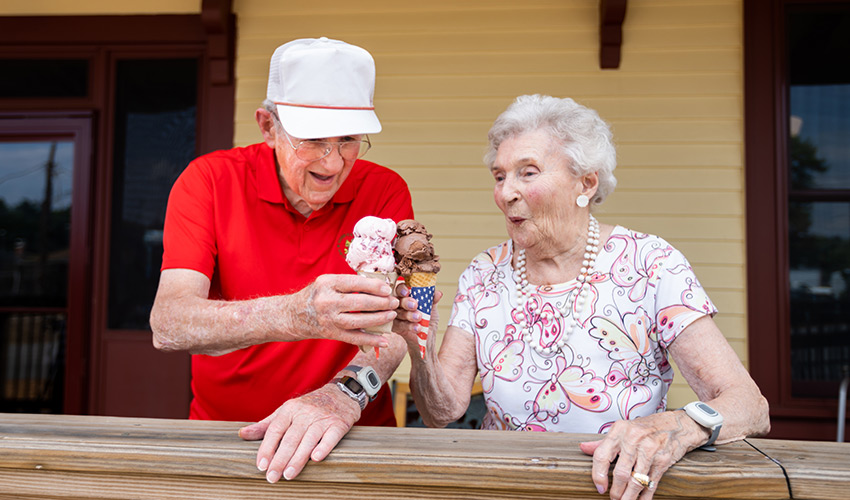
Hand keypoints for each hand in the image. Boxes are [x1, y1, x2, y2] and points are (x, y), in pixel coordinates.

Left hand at [238, 384, 359, 481]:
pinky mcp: (338, 424)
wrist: (341, 394)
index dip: (267, 448)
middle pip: (290, 438)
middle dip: (280, 459)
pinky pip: (330, 437)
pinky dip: (324, 447)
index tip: (261, 465)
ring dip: (298, 458)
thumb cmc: (309, 406)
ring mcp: (322, 419)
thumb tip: (242, 434)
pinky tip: (316, 459)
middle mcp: (305, 413)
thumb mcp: (286, 411)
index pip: (275, 430)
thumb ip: (265, 425)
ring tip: (288, 475)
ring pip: (308, 440)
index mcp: (289, 410)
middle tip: (272, 477)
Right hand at [290, 274, 399, 346]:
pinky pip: (354, 338)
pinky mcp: (331, 334)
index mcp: (326, 284)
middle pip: (359, 303)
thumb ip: (347, 283)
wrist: (293, 315)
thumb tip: (377, 284)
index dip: (374, 286)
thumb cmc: (315, 295)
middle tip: (394, 302)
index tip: (387, 288)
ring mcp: (328, 320)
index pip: (354, 283)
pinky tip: (385, 340)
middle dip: (380, 303)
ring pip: (358, 321)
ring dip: (379, 319)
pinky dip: (371, 340)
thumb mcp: (326, 282)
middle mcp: (326, 302)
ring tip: (392, 315)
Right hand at [392, 283, 442, 354]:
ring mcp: (395, 316)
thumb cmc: (428, 321)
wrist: (427, 339)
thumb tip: (438, 293)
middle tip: (415, 305)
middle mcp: (399, 305)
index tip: (408, 291)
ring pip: (397, 313)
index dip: (402, 289)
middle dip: (406, 302)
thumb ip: (433, 300)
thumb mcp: (432, 309)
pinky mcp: (395, 328)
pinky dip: (408, 326)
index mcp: (407, 297)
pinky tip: (417, 328)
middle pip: (397, 300)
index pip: (400, 289)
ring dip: (409, 315)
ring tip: (419, 318)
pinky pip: (398, 325)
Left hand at [579, 412, 693, 499]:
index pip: (601, 455)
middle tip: (613, 499)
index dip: (597, 474)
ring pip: (636, 480)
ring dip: (629, 496)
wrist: (677, 425)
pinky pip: (651, 482)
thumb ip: (602, 442)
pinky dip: (645, 496)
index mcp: (619, 430)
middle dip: (616, 491)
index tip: (599, 487)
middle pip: (620, 472)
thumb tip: (583, 448)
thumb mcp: (623, 430)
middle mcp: (633, 438)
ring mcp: (650, 449)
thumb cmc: (646, 428)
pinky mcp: (663, 459)